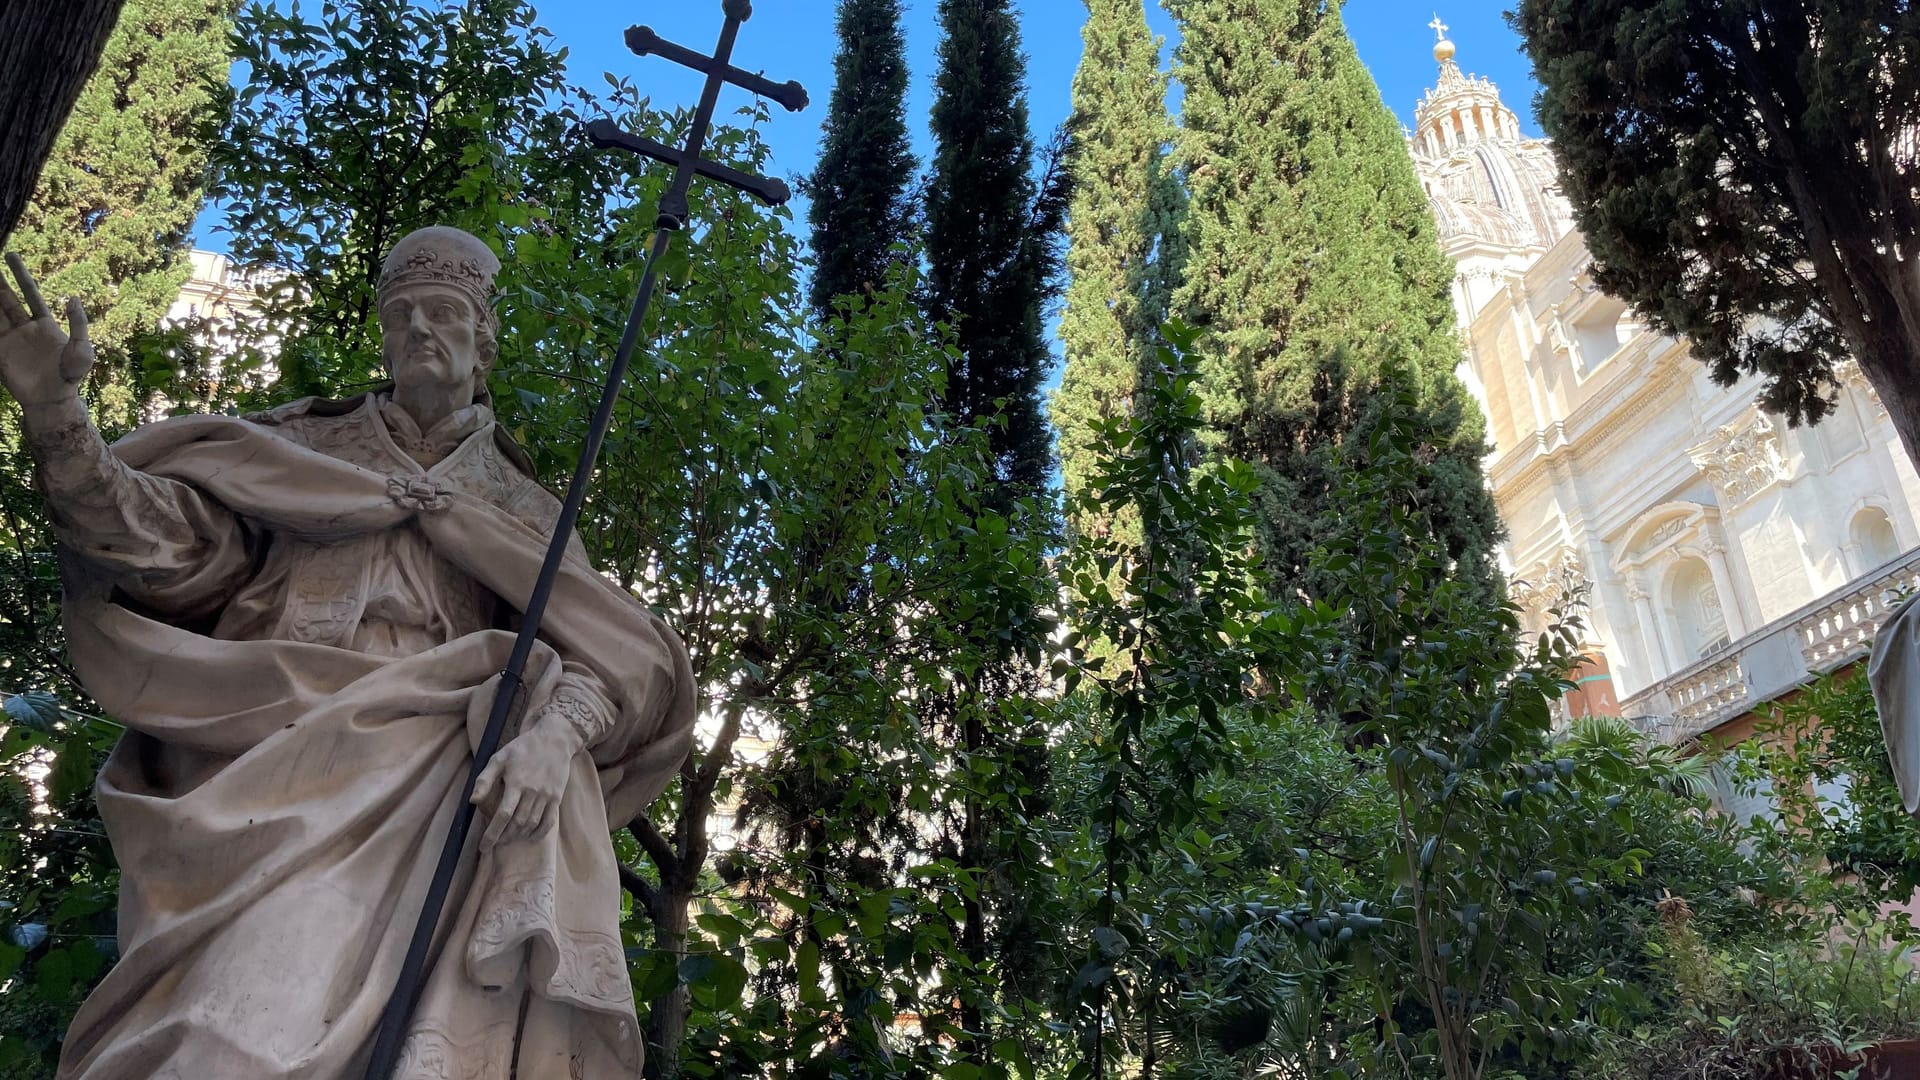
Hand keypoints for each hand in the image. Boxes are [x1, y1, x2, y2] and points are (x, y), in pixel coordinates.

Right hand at [0, 254, 91, 408]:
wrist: (52, 400)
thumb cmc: (70, 376)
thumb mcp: (82, 349)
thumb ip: (78, 324)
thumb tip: (73, 298)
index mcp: (44, 323)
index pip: (29, 293)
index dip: (20, 274)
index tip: (10, 255)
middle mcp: (24, 327)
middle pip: (6, 298)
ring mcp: (10, 339)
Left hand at [471, 723, 576, 849]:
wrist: (554, 740)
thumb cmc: (522, 748)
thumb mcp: (499, 758)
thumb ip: (484, 779)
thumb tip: (473, 801)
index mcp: (516, 782)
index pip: (503, 815)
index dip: (492, 834)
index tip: (484, 847)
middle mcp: (532, 791)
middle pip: (517, 823)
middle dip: (504, 837)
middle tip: (496, 841)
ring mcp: (546, 795)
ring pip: (532, 824)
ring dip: (519, 835)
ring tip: (509, 838)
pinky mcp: (557, 797)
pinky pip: (548, 822)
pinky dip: (538, 833)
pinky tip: (530, 836)